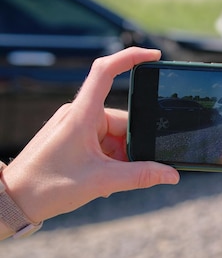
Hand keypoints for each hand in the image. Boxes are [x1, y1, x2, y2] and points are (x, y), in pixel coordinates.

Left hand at [1, 47, 178, 231]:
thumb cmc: (47, 186)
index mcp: (82, 114)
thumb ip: (141, 176)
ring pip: (114, 134)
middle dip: (131, 146)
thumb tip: (171, 175)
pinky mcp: (72, 137)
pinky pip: (102, 142)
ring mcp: (74, 125)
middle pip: (122, 120)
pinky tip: (104, 179)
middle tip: (126, 171)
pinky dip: (109, 159)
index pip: (106, 71)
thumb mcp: (102, 181)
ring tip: (109, 181)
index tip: (154, 56)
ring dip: (119, 157)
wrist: (13, 201)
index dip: (131, 57)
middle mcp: (78, 114)